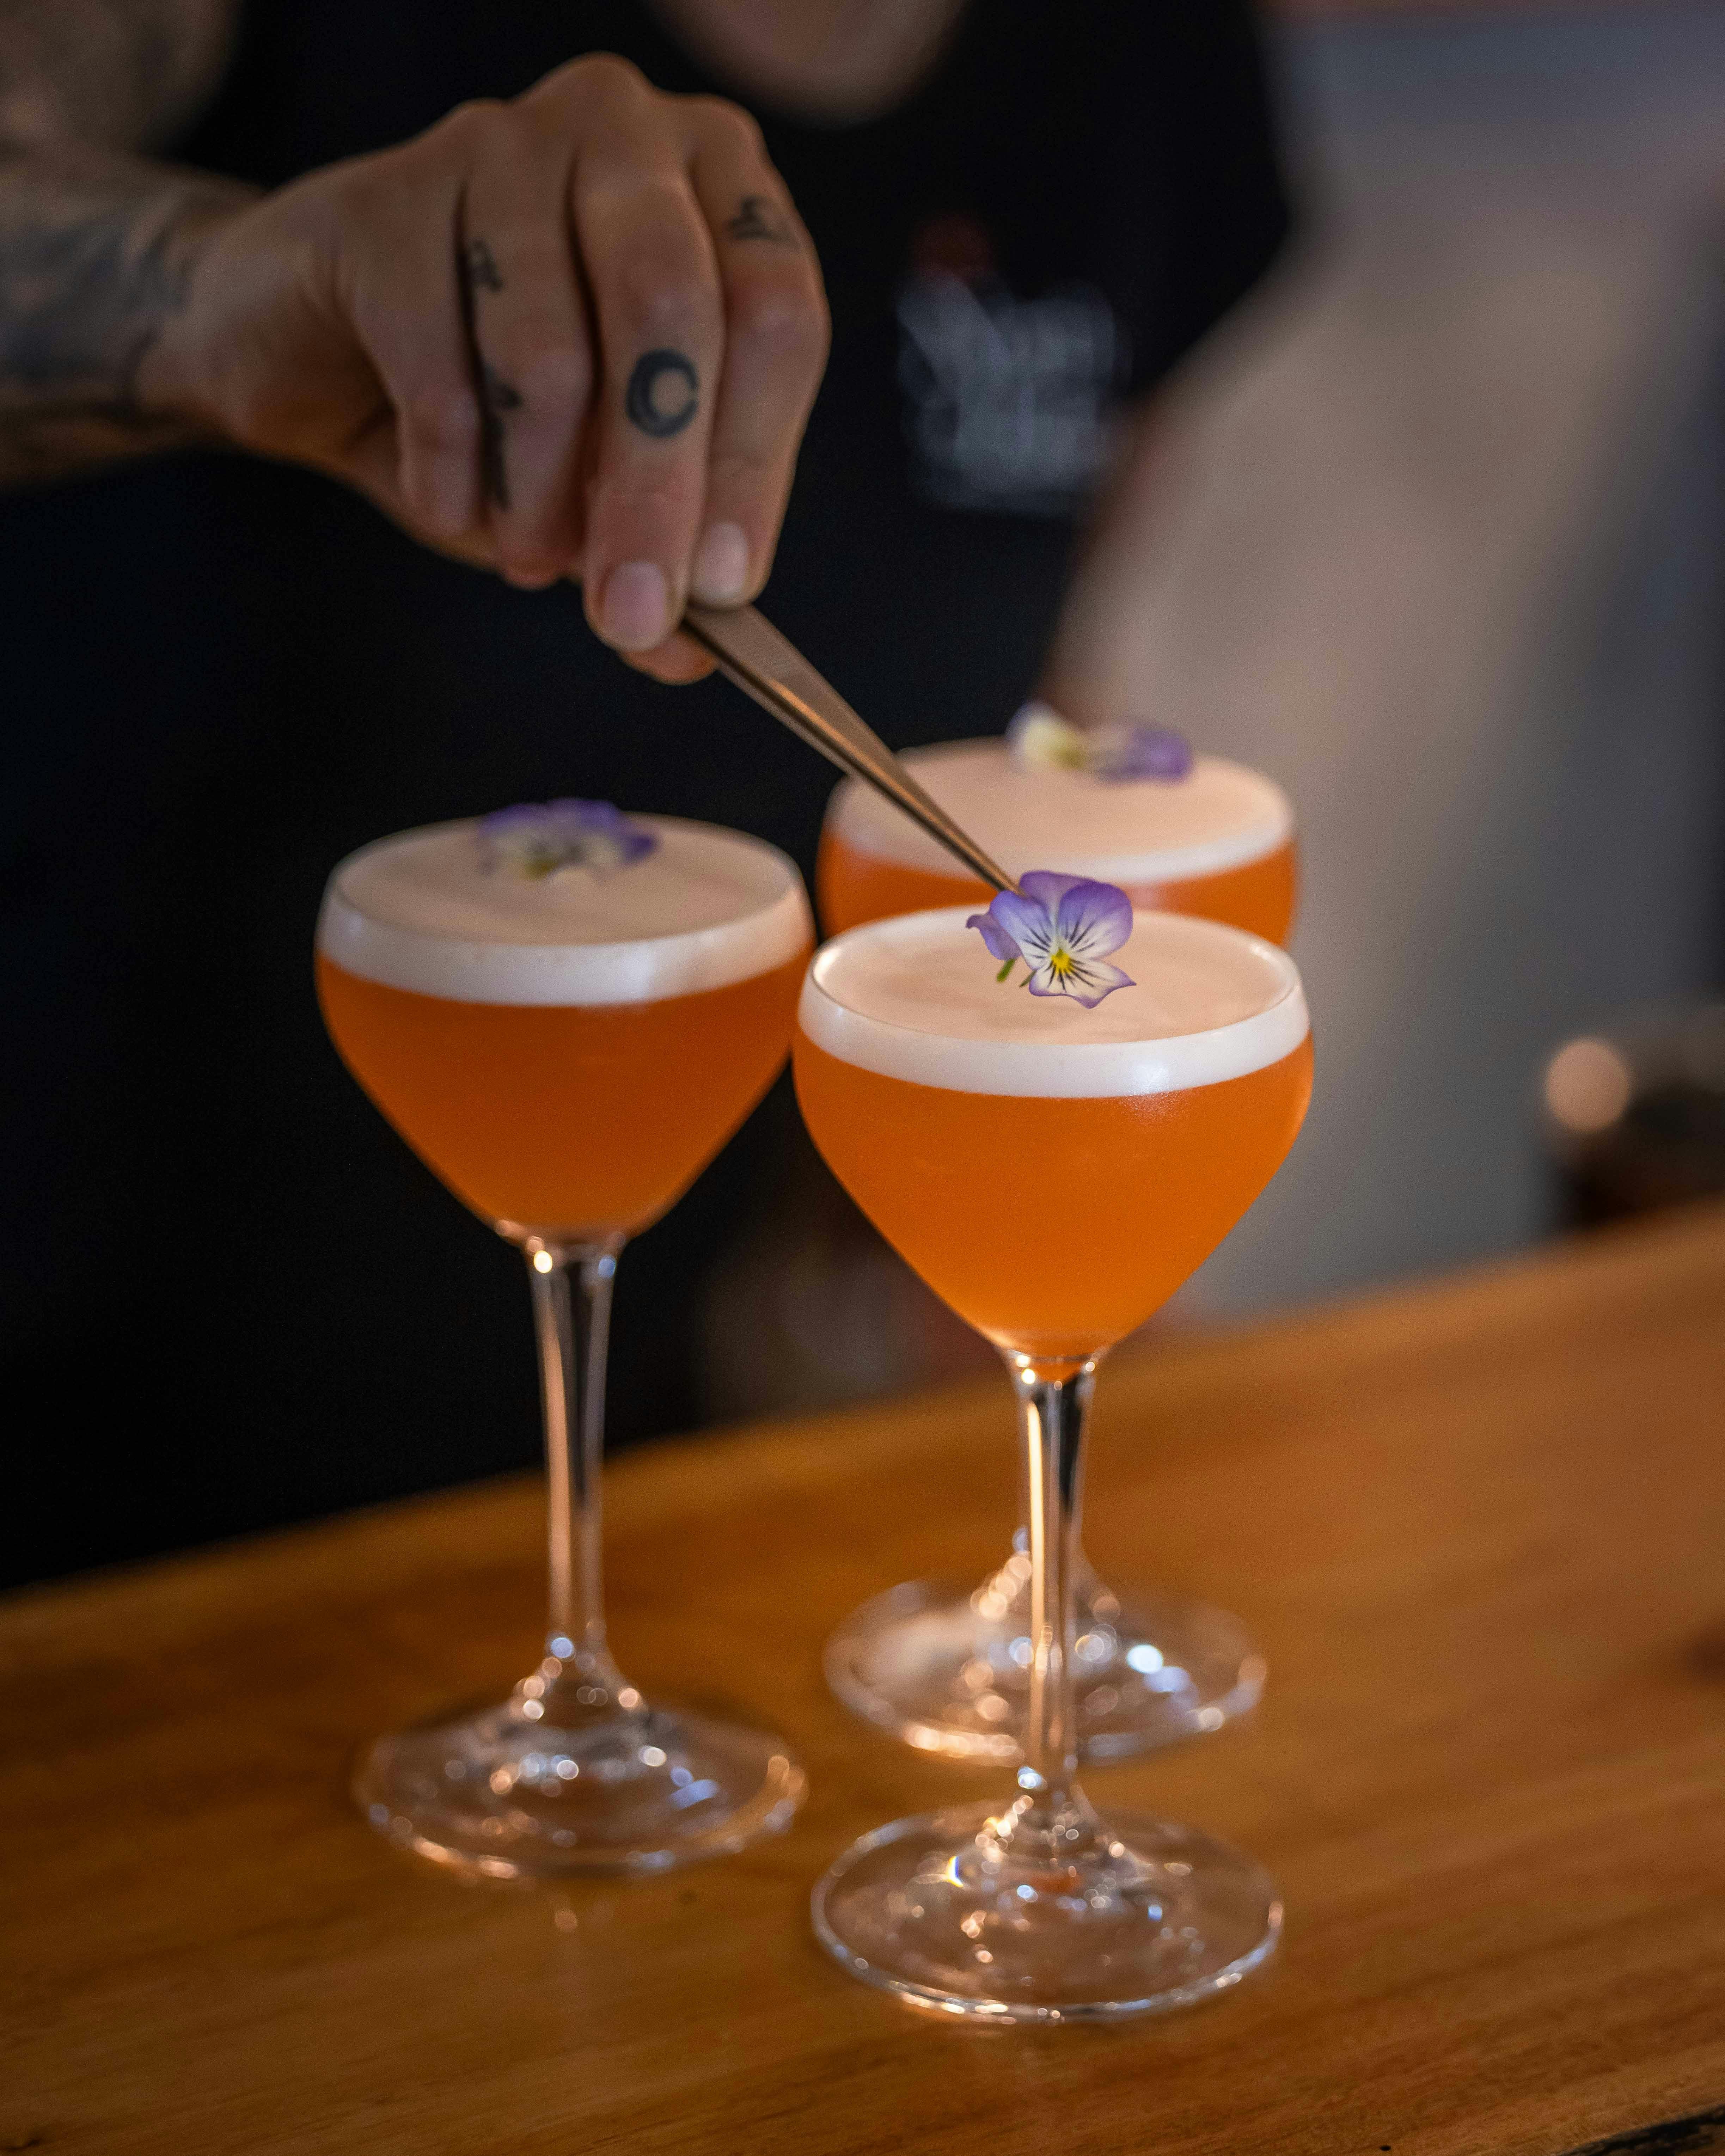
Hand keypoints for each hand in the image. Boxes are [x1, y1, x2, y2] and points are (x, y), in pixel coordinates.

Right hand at [144, 54, 828, 680]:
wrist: (309, 342)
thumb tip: (692, 652)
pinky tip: (447, 503)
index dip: (754, 464)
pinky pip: (433, 362)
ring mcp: (502, 145)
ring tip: (527, 557)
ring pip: (550, 349)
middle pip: (673, 315)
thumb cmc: (495, 397)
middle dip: (654, 490)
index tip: (722, 588)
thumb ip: (664, 550)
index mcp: (718, 187)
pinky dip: (448, 469)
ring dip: (538, 492)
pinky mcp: (385, 197)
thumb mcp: (602, 479)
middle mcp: (624, 134)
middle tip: (629, 614)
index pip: (775, 320)